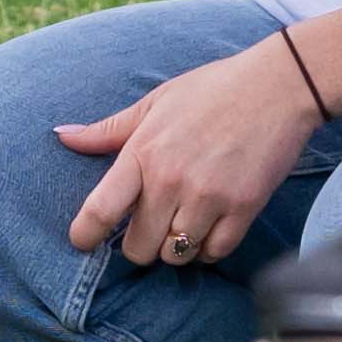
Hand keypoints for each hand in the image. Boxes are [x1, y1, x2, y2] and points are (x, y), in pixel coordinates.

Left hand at [58, 42, 323, 271]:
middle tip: (149, 228)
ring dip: (174, 248)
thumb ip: (108, 129)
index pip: (99, 211)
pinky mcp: (244, 208)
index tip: (84, 241)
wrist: (279, 86)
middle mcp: (172, 181)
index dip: (84, 236)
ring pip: (175, 256)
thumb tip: (62, 135)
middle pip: (137, 248)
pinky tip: (210, 227)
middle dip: (138, 245)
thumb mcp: (155, 102)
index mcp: (143, 153)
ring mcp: (209, 197)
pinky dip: (208, 248)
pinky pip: (214, 252)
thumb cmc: (213, 90)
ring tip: (182, 224)